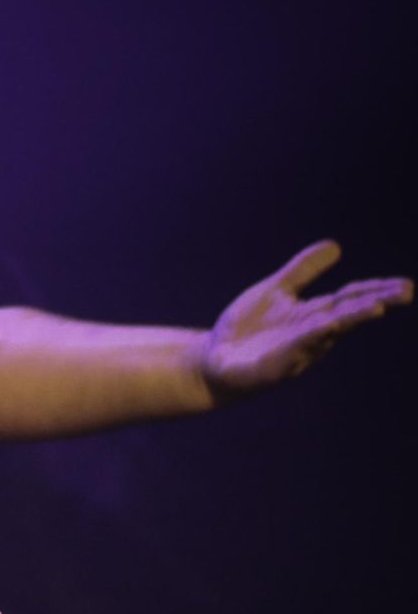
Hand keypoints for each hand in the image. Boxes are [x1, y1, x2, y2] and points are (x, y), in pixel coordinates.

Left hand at [200, 241, 409, 398]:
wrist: (214, 359)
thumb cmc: (248, 328)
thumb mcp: (276, 291)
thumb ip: (303, 271)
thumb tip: (336, 246)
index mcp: (315, 315)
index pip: (351, 299)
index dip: (377, 290)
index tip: (404, 284)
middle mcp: (312, 335)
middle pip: (348, 315)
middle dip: (376, 303)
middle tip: (404, 293)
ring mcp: (294, 352)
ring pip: (326, 334)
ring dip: (350, 320)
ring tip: (375, 308)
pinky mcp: (272, 368)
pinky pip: (293, 353)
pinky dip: (310, 340)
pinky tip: (326, 327)